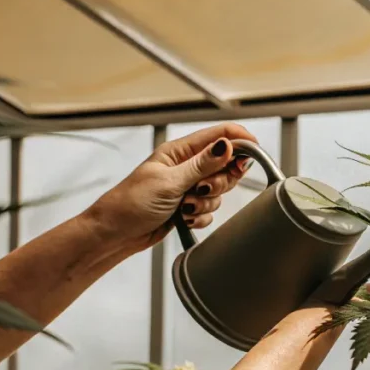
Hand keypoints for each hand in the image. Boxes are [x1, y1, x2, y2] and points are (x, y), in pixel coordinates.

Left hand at [85, 123, 256, 252]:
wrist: (114, 234)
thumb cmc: (131, 204)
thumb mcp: (169, 181)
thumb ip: (202, 165)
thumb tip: (227, 145)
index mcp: (179, 151)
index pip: (218, 136)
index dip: (240, 141)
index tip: (254, 153)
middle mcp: (186, 166)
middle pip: (225, 165)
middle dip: (220, 181)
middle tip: (201, 190)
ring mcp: (188, 186)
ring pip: (219, 191)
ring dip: (206, 202)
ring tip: (184, 208)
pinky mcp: (188, 206)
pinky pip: (210, 209)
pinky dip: (201, 216)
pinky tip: (184, 219)